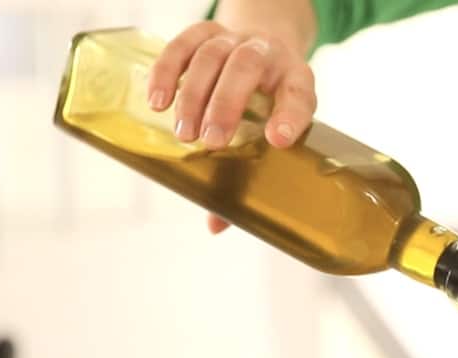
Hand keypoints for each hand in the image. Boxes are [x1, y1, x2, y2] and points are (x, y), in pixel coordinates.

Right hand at [147, 19, 317, 233]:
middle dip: (226, 105)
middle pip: (246, 67)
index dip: (291, 116)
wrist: (261, 45)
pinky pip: (183, 43)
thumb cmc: (268, 100)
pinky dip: (167, 71)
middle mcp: (267, 53)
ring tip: (184, 134)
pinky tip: (157, 101)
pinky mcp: (204, 32)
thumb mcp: (271, 129)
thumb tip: (216, 225)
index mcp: (295, 79)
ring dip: (194, 94)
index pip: (300, 94)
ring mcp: (234, 38)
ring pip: (212, 54)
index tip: (278, 141)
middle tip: (211, 142)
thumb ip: (248, 172)